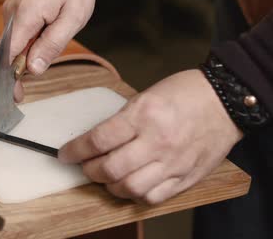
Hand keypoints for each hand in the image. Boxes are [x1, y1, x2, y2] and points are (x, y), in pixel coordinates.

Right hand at [3, 0, 96, 101]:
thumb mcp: (74, 16)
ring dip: (25, 53)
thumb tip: (33, 69)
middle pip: (7, 51)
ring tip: (47, 49)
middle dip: (17, 71)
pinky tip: (42, 37)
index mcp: (25, 15)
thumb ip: (52, 44)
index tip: (14, 96)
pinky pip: (16, 31)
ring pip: (12, 42)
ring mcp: (11, 8)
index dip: (10, 78)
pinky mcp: (15, 6)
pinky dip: (26, 41)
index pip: (8, 56)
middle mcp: (12, 12)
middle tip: (24, 91)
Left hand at [58, 70, 242, 203]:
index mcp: (143, 116)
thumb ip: (121, 121)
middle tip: (85, 166)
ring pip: (130, 188)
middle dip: (89, 170)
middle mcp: (157, 141)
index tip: (65, 154)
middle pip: (110, 169)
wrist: (224, 100)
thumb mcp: (145, 96)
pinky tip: (132, 184)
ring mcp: (173, 162)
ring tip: (107, 177)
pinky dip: (136, 195)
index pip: (98, 140)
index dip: (75, 150)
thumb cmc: (184, 93)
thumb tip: (96, 142)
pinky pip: (154, 197)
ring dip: (110, 186)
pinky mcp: (186, 177)